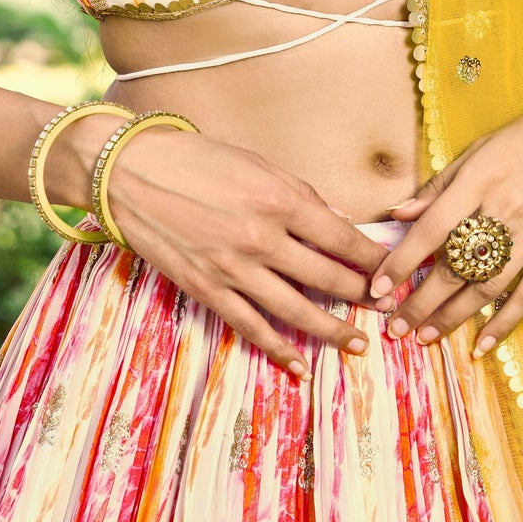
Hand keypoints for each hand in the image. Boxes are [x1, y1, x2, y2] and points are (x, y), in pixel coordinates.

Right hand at [59, 115, 390, 379]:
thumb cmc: (195, 158)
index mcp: (280, 199)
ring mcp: (234, 268)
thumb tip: (335, 220)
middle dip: (362, 295)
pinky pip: (251, 326)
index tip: (393, 271)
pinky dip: (279, 348)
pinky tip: (300, 363)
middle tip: (387, 308)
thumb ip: (298, 194)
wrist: (129, 172)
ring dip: (333, 330)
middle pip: (328, 277)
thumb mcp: (256, 163)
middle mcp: (263, 238)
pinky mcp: (207, 288)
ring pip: (297, 310)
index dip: (372, 259)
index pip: (342, 237)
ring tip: (358, 344)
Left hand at [368, 77, 522, 357]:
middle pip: (455, 267)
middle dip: (419, 302)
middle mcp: (506, 209)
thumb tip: (400, 214)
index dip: (401, 262)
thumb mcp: (482, 147)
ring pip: (487, 288)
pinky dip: (505, 322)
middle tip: (394, 328)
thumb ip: (441, 184)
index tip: (378, 288)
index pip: (430, 229)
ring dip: (453, 317)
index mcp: (481, 179)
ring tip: (426, 336)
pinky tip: (483, 344)